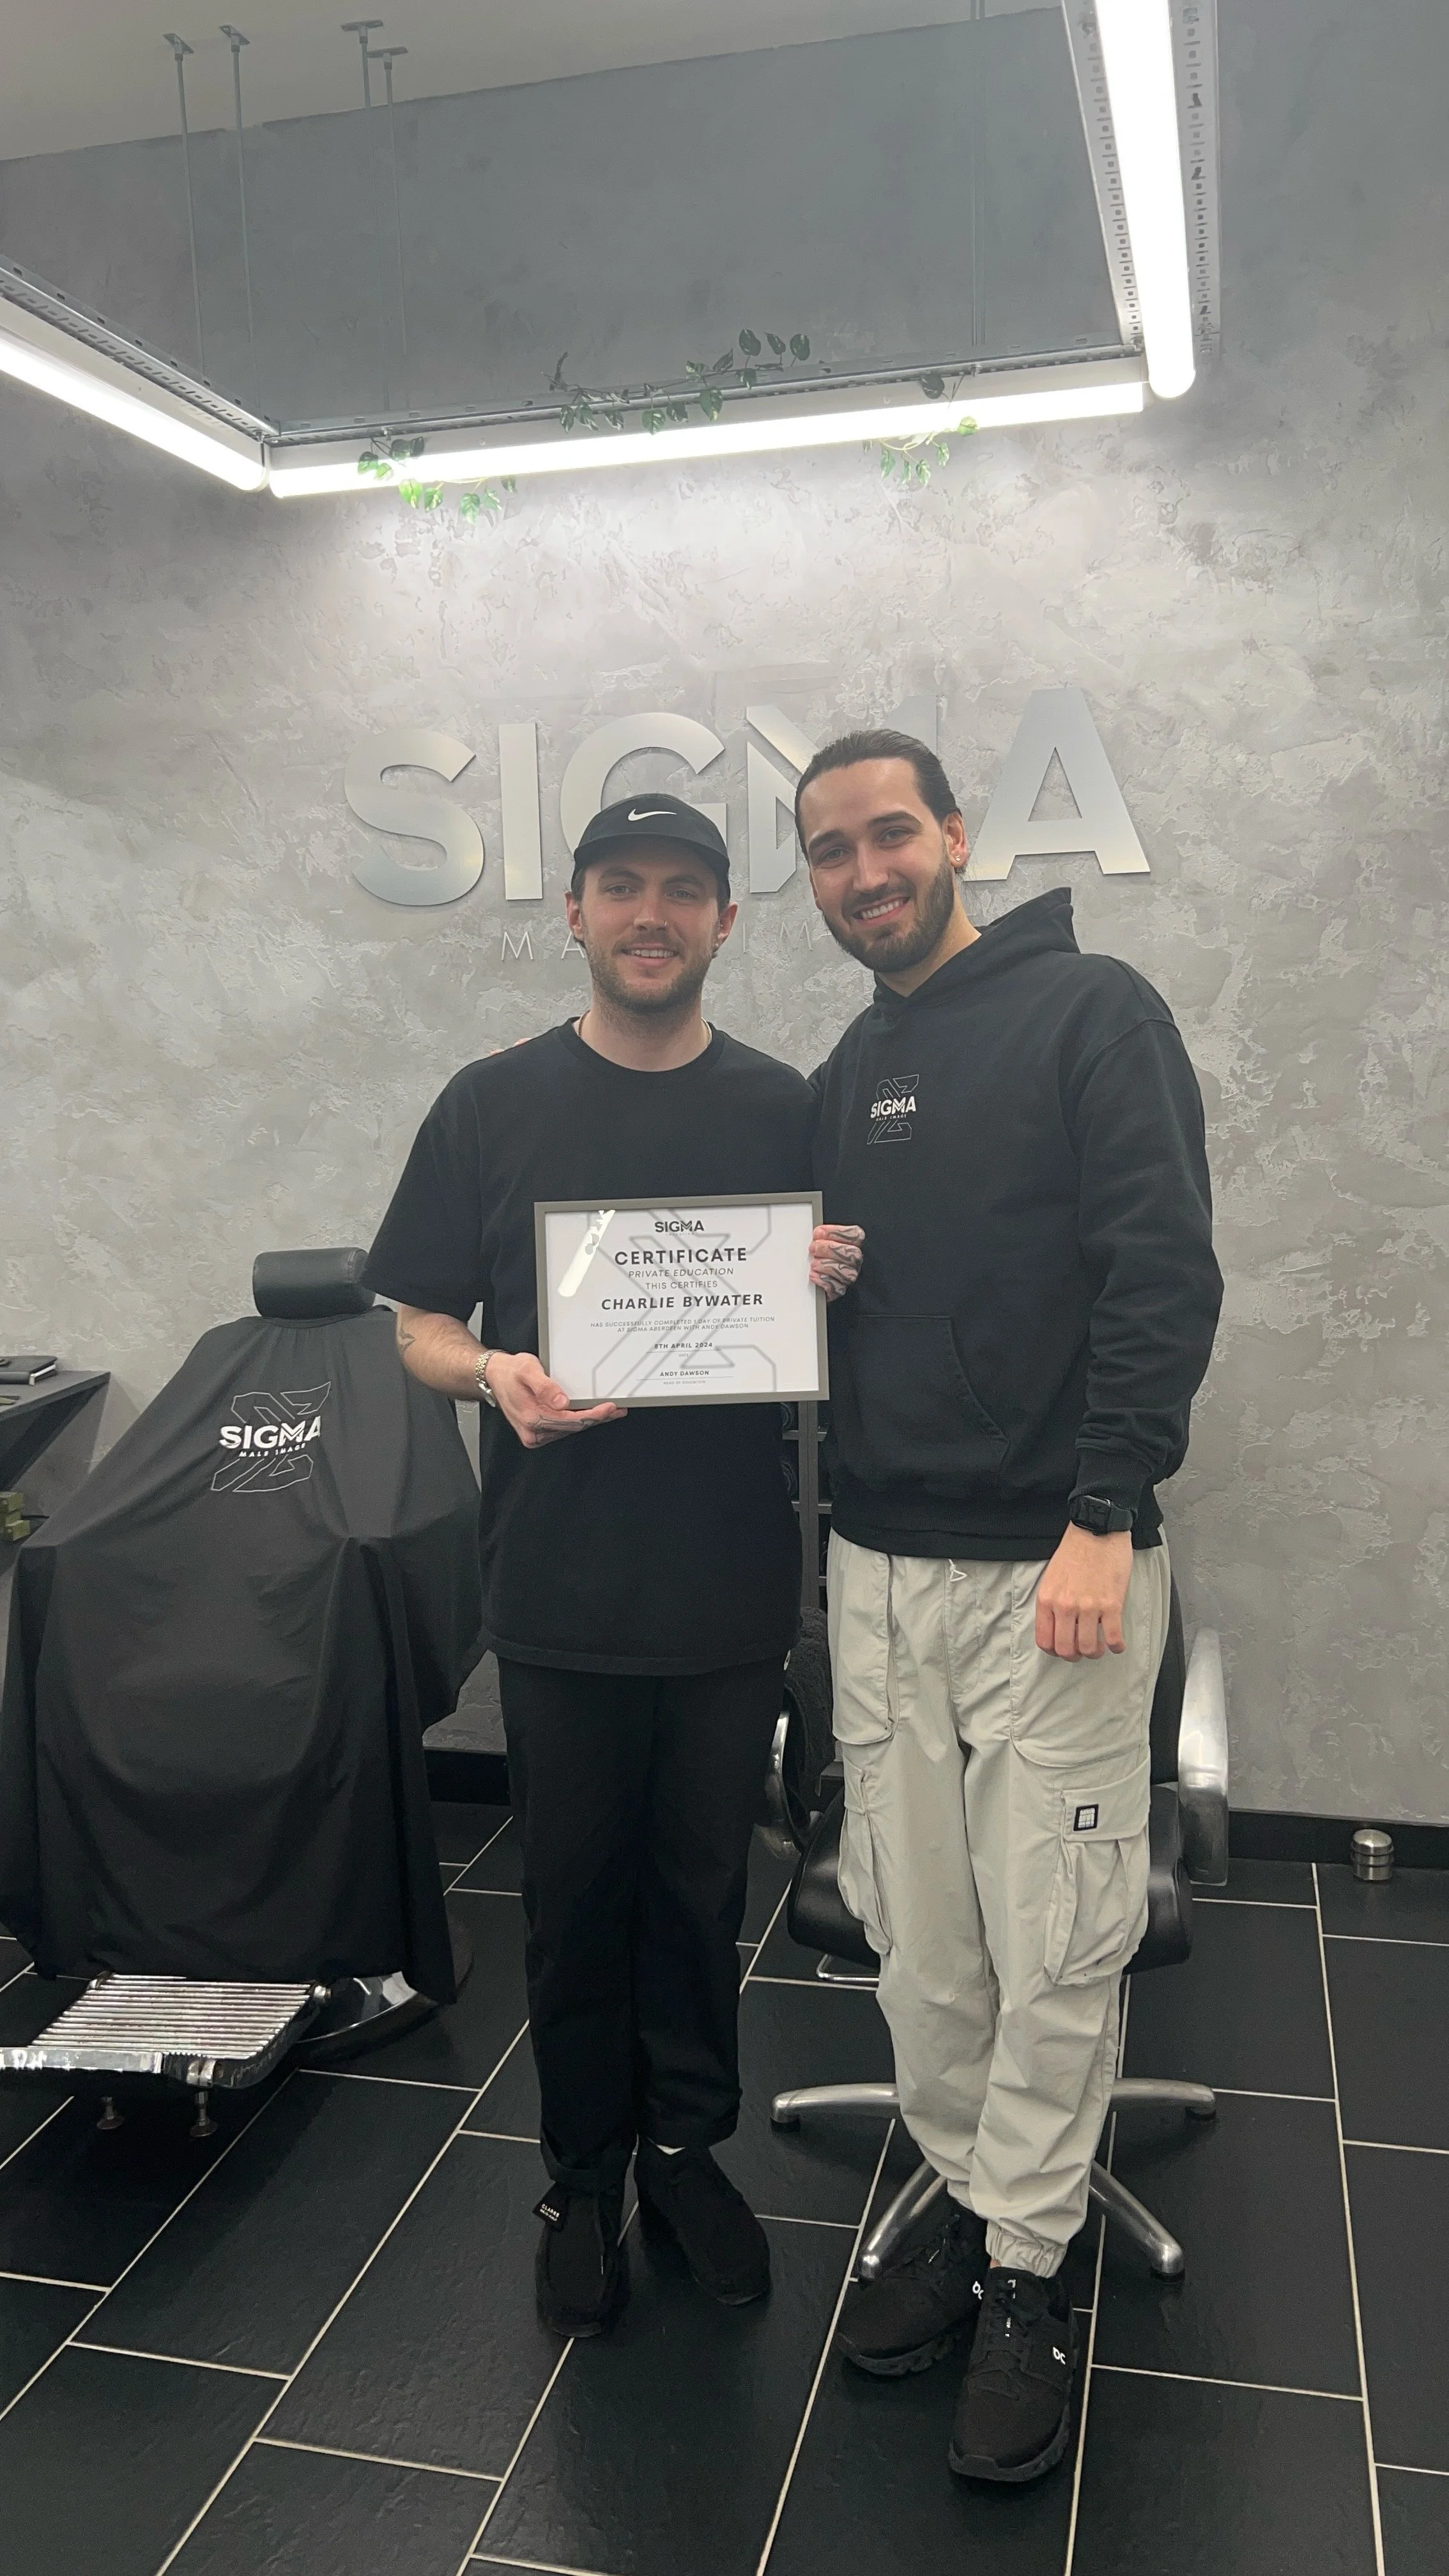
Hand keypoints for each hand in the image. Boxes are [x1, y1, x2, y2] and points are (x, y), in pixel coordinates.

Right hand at [485, 1351, 625, 1450]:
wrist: (494, 1377)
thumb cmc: (511, 1373)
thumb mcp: (528, 1370)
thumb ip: (545, 1387)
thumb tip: (561, 1402)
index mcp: (531, 1417)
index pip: (571, 1420)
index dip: (593, 1415)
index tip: (609, 1408)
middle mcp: (533, 1431)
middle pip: (573, 1427)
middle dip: (597, 1418)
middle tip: (616, 1409)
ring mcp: (535, 1434)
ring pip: (570, 1429)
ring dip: (588, 1420)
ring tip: (608, 1411)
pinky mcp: (537, 1433)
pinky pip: (562, 1429)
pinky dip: (577, 1421)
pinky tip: (588, 1413)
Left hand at [809, 1222, 864, 1300]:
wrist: (809, 1281)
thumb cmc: (816, 1257)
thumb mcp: (818, 1241)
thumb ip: (821, 1235)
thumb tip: (817, 1233)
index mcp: (852, 1244)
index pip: (855, 1235)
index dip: (837, 1232)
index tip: (819, 1233)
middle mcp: (854, 1261)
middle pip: (853, 1253)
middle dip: (830, 1249)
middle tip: (813, 1248)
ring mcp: (848, 1276)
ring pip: (848, 1272)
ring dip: (827, 1266)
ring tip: (813, 1264)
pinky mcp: (839, 1290)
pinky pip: (838, 1288)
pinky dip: (824, 1280)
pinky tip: (814, 1275)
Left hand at [1035, 1526, 1133, 1660]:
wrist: (1097, 1529)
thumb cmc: (1075, 1550)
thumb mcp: (1051, 1577)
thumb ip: (1051, 1603)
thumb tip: (1056, 1627)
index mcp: (1047, 1599)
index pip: (1045, 1641)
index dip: (1055, 1651)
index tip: (1063, 1649)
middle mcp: (1065, 1606)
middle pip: (1066, 1650)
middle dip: (1074, 1656)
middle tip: (1082, 1650)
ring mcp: (1088, 1607)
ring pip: (1089, 1648)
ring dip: (1095, 1652)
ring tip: (1100, 1646)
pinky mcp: (1111, 1604)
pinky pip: (1114, 1638)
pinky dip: (1116, 1646)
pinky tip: (1117, 1644)